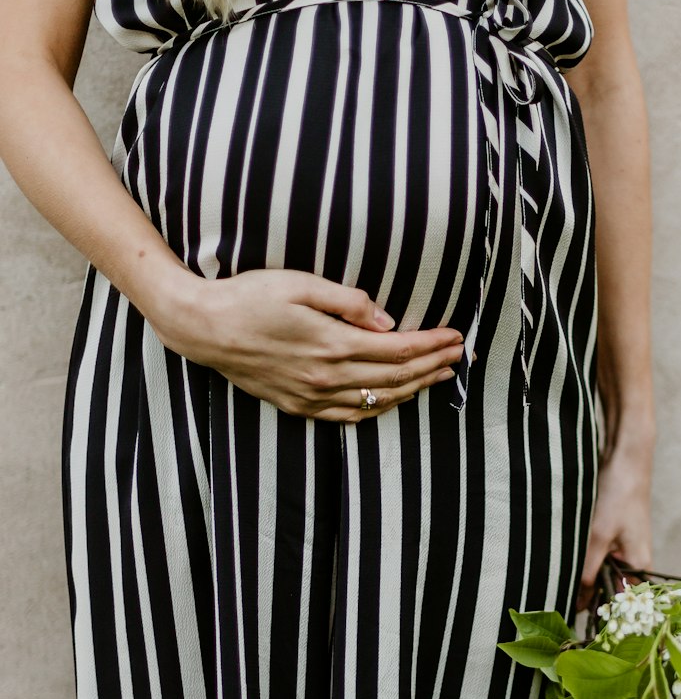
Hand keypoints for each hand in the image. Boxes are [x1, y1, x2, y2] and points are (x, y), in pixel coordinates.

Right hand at [149, 267, 466, 422]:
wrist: (204, 328)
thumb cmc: (250, 297)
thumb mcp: (301, 284)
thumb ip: (349, 302)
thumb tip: (387, 321)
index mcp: (333, 344)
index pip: (398, 349)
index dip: (432, 344)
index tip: (455, 337)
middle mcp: (327, 377)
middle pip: (396, 377)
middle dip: (433, 366)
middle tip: (459, 356)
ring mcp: (313, 397)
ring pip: (377, 399)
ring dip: (414, 389)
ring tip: (439, 377)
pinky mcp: (299, 406)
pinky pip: (350, 415)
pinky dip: (379, 408)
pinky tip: (395, 398)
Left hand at [575, 437, 654, 613]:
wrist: (626, 459)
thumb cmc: (620, 495)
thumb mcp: (599, 536)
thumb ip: (588, 570)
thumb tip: (577, 601)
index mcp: (640, 567)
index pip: (619, 603)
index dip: (598, 612)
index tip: (571, 619)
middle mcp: (636, 563)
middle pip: (609, 589)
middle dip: (586, 594)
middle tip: (558, 601)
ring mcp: (625, 550)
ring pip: (601, 573)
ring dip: (583, 576)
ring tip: (558, 582)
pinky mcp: (614, 538)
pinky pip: (598, 558)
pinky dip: (584, 560)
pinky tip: (566, 562)